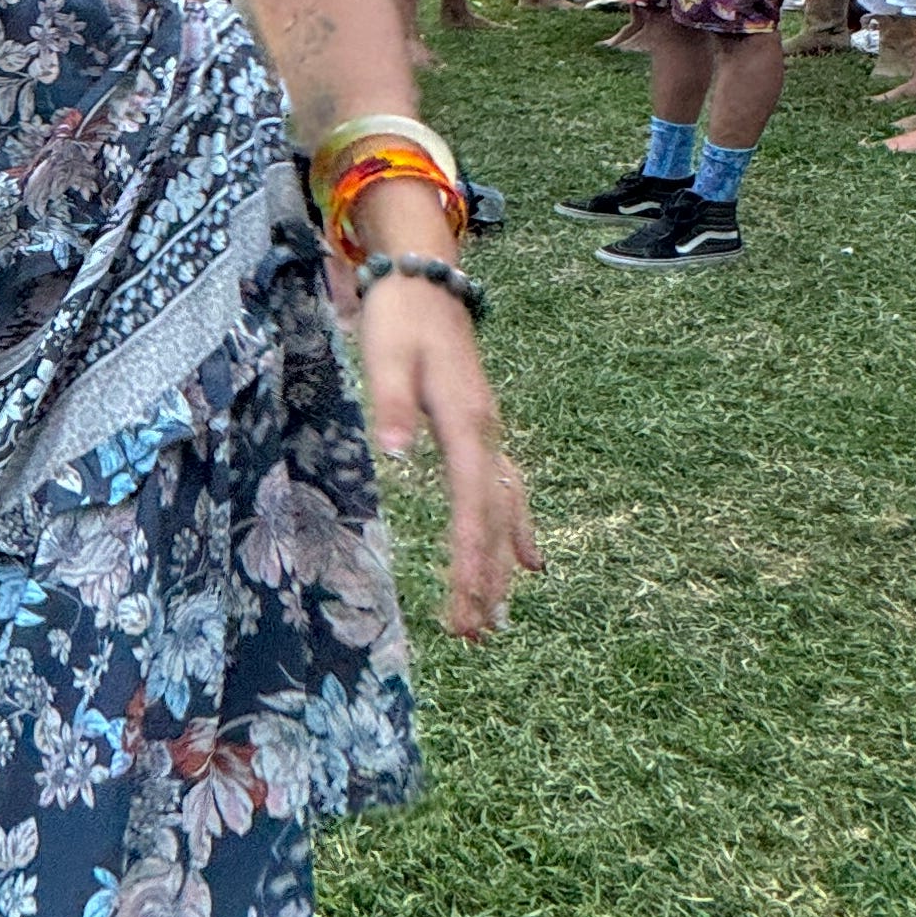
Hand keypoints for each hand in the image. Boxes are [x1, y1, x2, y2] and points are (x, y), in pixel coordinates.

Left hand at [355, 277, 542, 642]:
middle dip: (486, 578)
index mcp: (467, 424)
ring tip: (496, 619)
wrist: (426, 282)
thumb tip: (395, 454)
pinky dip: (516, 531)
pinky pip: (508, 492)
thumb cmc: (400, 320)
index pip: (472, 504)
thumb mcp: (385, 358)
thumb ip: (391, 407)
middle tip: (475, 634)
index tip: (469, 602)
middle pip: (493, 519)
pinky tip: (529, 562)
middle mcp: (488, 436)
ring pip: (505, 511)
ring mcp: (490, 435)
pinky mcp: (482, 432)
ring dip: (500, 566)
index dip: (472, 556)